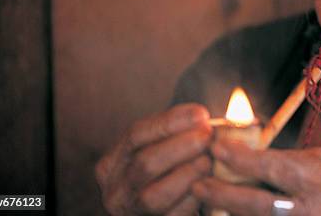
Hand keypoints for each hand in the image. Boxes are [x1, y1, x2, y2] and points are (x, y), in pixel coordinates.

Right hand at [95, 104, 212, 214]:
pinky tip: (209, 185)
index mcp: (112, 164)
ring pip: (154, 195)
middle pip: (144, 163)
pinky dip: (191, 200)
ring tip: (209, 159)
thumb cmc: (169, 171)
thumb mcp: (162, 149)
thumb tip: (201, 117)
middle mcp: (114, 190)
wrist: (171, 204)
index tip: (201, 114)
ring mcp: (130, 212)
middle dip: (181, 146)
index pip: (136, 134)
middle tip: (208, 135)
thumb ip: (176, 133)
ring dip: (186, 173)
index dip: (170, 122)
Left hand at [192, 141, 320, 215]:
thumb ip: (287, 160)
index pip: (274, 167)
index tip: (217, 147)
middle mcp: (312, 208)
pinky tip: (230, 212)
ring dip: (230, 212)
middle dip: (224, 194)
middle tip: (198, 185)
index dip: (241, 158)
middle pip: (258, 204)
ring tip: (207, 201)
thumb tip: (251, 157)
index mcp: (320, 179)